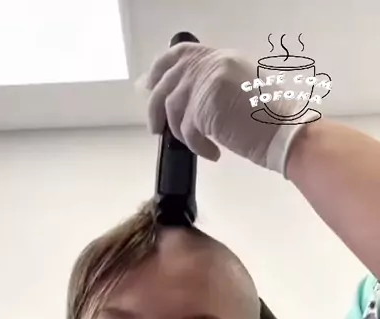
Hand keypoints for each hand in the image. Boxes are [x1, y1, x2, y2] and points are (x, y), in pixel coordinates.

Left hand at [145, 43, 303, 174]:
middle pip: (168, 81)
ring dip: (179, 132)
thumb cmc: (265, 119)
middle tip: (156, 128)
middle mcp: (213, 64)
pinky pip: (188, 130)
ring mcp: (208, 81)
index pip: (180, 54)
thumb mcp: (235, 91)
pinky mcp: (205, 104)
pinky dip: (197, 146)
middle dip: (156, 107)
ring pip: (174, 108)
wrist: (281, 131)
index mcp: (219, 58)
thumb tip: (174, 97)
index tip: (150, 86)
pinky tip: (212, 153)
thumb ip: (207, 87)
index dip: (160, 69)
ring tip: (197, 144)